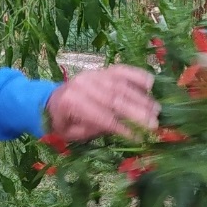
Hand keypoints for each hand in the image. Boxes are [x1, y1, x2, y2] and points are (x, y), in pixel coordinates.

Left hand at [45, 65, 159, 141]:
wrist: (50, 100)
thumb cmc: (62, 121)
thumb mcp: (72, 133)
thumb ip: (93, 129)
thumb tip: (119, 126)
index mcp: (71, 102)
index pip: (101, 116)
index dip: (121, 127)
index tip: (138, 137)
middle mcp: (82, 84)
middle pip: (114, 99)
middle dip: (136, 112)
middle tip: (154, 123)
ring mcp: (93, 74)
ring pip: (120, 85)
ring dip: (141, 97)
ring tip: (156, 109)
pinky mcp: (101, 70)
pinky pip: (121, 70)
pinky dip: (137, 75)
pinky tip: (151, 83)